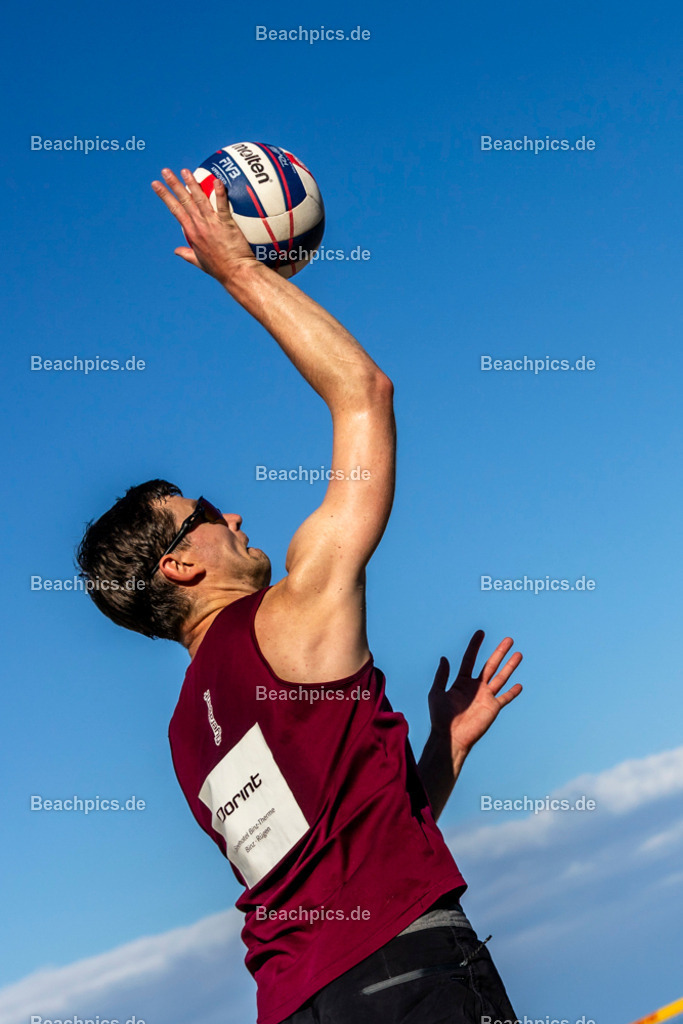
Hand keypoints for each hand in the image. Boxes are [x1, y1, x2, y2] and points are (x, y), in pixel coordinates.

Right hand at [151, 168, 257, 284]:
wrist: (235, 272)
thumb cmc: (220, 268)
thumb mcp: (199, 262)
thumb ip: (187, 254)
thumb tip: (176, 251)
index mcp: (191, 233)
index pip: (175, 210)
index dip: (165, 196)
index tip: (156, 185)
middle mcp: (199, 226)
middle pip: (184, 201)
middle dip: (173, 184)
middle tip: (165, 171)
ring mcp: (212, 224)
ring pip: (200, 200)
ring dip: (191, 184)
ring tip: (184, 171)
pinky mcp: (226, 224)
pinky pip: (222, 206)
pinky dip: (220, 193)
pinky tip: (217, 181)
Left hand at [428, 630, 522, 759]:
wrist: (450, 737)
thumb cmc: (441, 717)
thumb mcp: (437, 693)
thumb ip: (442, 676)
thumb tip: (444, 658)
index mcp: (461, 682)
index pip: (470, 659)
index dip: (475, 646)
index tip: (480, 632)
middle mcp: (476, 687)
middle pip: (490, 665)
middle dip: (499, 652)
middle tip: (508, 639)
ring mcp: (485, 697)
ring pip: (501, 677)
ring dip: (510, 666)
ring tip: (518, 654)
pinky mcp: (493, 708)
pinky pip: (505, 698)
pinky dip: (512, 692)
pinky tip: (519, 685)